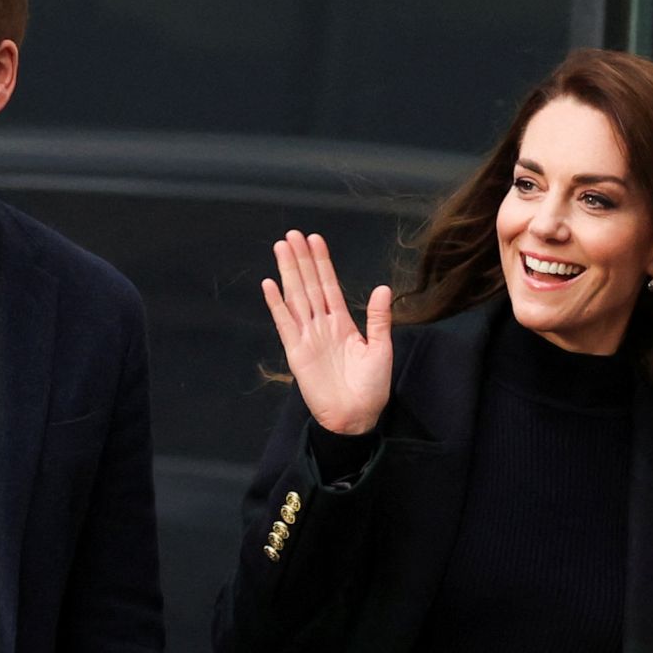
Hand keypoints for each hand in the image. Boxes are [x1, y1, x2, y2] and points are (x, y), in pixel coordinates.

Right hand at [261, 231, 392, 434]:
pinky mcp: (295, 351)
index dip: (322, 262)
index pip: (329, 285)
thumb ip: (378, 318)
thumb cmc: (371, 388)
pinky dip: (276, 304)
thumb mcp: (381, 349)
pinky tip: (269, 284)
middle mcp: (322, 325)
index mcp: (342, 323)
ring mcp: (307, 336)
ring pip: (296, 297)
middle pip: (309, 285)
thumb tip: (382, 287)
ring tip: (280, 248)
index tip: (314, 240)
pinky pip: (284, 323)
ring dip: (288, 272)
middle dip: (301, 259)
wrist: (356, 417)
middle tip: (292, 234)